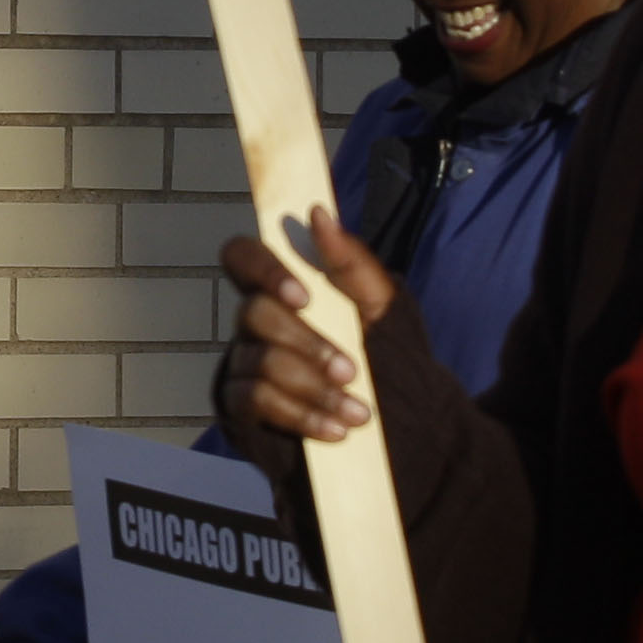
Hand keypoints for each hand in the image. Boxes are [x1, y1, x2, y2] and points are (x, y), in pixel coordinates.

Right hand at [218, 209, 399, 442]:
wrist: (401, 425)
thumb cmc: (386, 354)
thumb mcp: (383, 305)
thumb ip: (352, 259)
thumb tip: (320, 212)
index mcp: (282, 288)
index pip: (241, 256)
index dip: (263, 270)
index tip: (303, 297)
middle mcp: (254, 322)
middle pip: (256, 315)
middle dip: (309, 346)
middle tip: (352, 372)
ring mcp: (243, 364)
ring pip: (262, 363)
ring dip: (315, 389)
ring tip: (358, 413)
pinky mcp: (241, 408)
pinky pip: (257, 402)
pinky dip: (302, 416)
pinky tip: (336, 430)